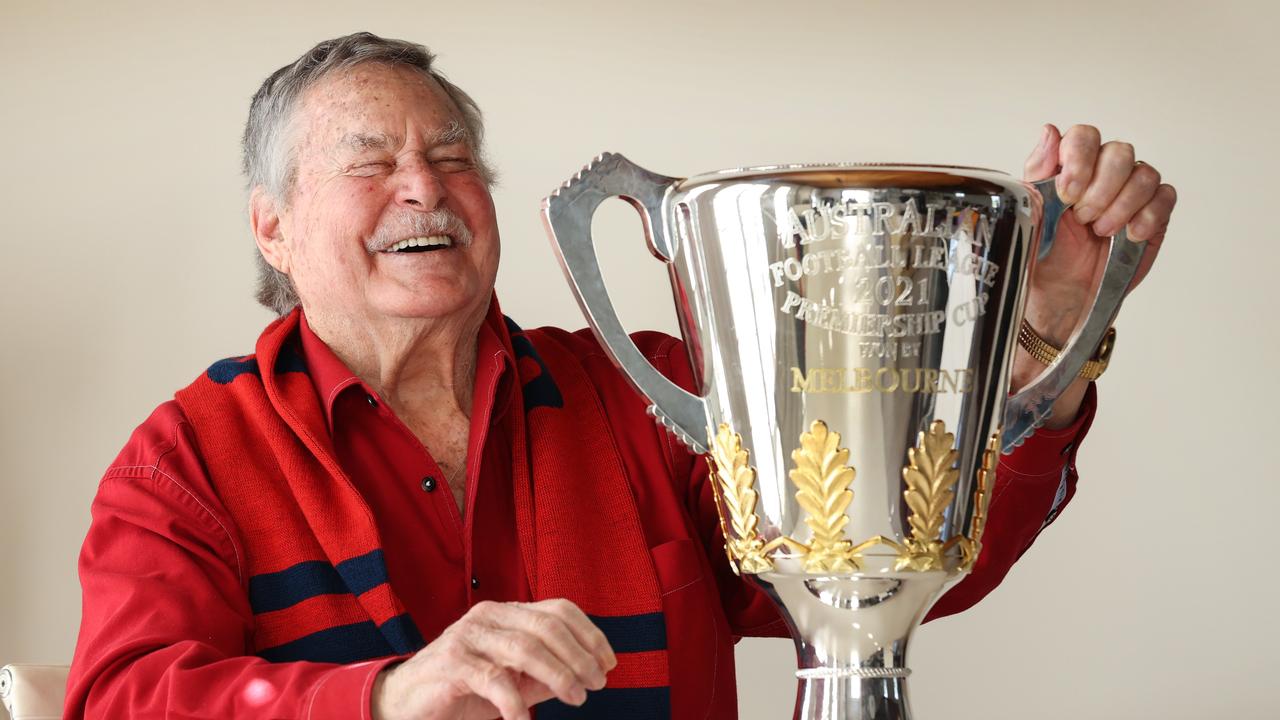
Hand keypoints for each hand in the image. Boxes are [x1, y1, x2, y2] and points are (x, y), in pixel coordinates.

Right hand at [372, 599, 616, 719]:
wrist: (405, 703)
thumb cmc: (463, 690)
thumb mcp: (513, 681)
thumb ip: (545, 676)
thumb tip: (587, 674)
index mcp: (507, 613)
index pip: (558, 610)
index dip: (589, 634)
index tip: (608, 663)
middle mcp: (488, 616)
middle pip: (546, 626)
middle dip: (579, 656)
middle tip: (596, 684)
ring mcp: (468, 636)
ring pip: (525, 648)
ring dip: (558, 675)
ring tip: (576, 698)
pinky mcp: (451, 662)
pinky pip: (493, 679)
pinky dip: (514, 702)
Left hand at [1014, 123, 1176, 426]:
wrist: (1059, 301)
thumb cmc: (1039, 259)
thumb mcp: (1028, 219)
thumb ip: (1037, 176)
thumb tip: (1048, 132)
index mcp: (1066, 169)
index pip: (1083, 136)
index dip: (1079, 158)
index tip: (1068, 192)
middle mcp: (1100, 175)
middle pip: (1119, 151)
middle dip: (1102, 187)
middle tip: (1084, 218)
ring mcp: (1129, 194)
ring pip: (1144, 173)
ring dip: (1122, 205)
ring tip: (1101, 233)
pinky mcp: (1152, 215)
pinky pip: (1165, 196)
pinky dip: (1148, 216)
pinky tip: (1127, 236)